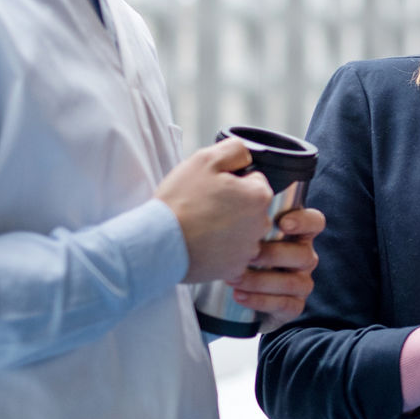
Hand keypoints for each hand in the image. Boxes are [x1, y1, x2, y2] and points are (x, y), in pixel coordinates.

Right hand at [157, 138, 274, 284]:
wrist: (158, 243)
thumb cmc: (181, 201)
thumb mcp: (205, 159)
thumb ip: (234, 150)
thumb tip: (246, 155)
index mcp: (259, 196)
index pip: (255, 181)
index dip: (233, 181)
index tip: (214, 188)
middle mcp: (261, 225)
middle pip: (251, 208)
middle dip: (234, 205)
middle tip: (205, 206)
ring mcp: (248, 249)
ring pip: (242, 231)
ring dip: (228, 228)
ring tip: (201, 226)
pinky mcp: (234, 268)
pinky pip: (232, 254)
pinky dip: (220, 249)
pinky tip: (202, 243)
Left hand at [232, 206, 326, 332]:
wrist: (232, 298)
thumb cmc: (238, 253)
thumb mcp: (242, 231)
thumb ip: (244, 214)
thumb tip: (234, 190)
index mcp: (297, 234)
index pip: (315, 222)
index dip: (304, 221)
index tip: (283, 223)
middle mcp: (304, 257)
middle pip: (304, 255)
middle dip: (274, 255)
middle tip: (246, 254)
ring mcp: (301, 283)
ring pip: (294, 282)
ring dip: (262, 280)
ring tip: (233, 278)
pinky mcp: (293, 306)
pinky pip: (286, 305)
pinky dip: (261, 301)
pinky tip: (239, 296)